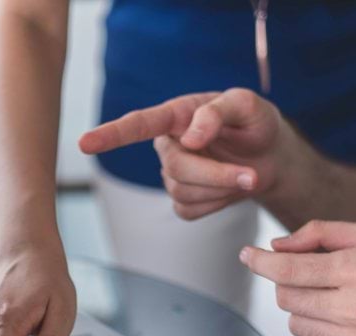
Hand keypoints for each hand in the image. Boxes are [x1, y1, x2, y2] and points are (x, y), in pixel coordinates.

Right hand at [79, 89, 291, 219]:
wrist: (270, 157)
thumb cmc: (255, 123)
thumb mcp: (247, 105)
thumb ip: (218, 112)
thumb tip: (190, 138)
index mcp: (176, 115)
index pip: (138, 125)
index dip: (110, 135)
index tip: (84, 143)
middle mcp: (168, 145)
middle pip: (176, 168)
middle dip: (215, 175)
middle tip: (251, 175)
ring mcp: (173, 175)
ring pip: (184, 192)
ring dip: (221, 188)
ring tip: (246, 174)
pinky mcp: (183, 200)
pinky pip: (190, 210)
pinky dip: (217, 204)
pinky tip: (228, 189)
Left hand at [240, 220, 355, 335]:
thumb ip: (319, 234)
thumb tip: (276, 247)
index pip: (288, 270)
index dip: (260, 262)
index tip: (247, 256)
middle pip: (286, 298)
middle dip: (291, 284)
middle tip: (316, 278)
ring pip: (295, 325)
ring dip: (305, 311)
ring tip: (337, 301)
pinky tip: (341, 324)